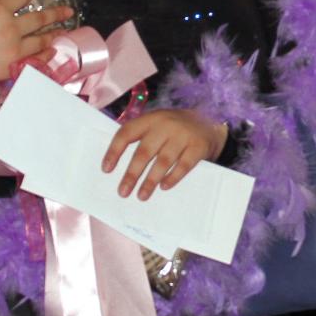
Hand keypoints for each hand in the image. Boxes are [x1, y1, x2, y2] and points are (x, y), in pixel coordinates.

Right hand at [0, 0, 72, 85]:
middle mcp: (9, 29)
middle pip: (39, 18)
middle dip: (56, 13)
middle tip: (69, 11)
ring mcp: (12, 49)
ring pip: (40, 40)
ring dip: (54, 35)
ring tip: (64, 31)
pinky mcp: (11, 67)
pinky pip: (34, 60)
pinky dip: (45, 55)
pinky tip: (52, 51)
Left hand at [102, 109, 227, 200]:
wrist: (209, 123)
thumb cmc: (174, 129)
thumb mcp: (157, 125)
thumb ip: (142, 138)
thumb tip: (118, 166)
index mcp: (150, 119)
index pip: (127, 133)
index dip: (114, 151)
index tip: (106, 169)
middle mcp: (165, 125)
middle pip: (144, 151)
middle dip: (132, 174)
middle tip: (123, 192)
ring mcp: (183, 135)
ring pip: (163, 161)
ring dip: (150, 181)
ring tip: (141, 196)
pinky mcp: (198, 146)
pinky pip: (184, 165)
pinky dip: (173, 178)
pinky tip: (164, 187)